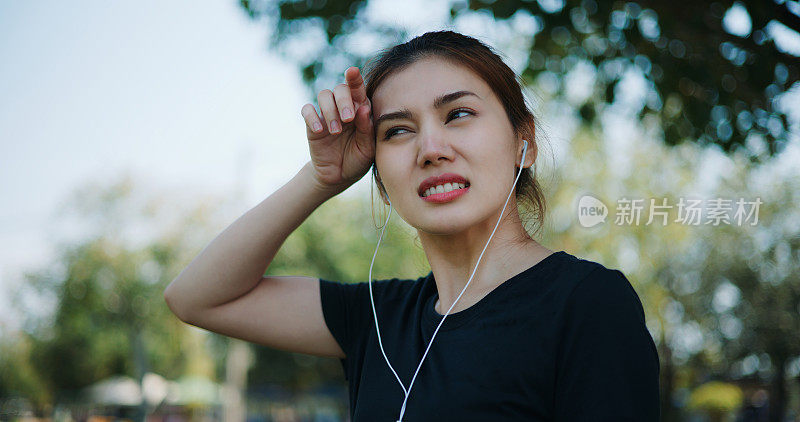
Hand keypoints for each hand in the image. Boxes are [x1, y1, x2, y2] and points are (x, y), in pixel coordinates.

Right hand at [301, 66, 374, 193]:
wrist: (339, 176)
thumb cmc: (358, 158)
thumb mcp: (367, 147)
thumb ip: (366, 128)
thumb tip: (363, 107)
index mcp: (360, 109)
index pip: (358, 89)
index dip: (354, 79)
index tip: (352, 72)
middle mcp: (343, 107)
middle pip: (340, 89)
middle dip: (344, 100)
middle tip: (348, 119)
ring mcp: (326, 114)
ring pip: (324, 95)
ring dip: (330, 110)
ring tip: (336, 131)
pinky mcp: (312, 124)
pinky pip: (307, 110)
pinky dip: (312, 117)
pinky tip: (319, 130)